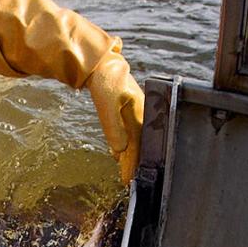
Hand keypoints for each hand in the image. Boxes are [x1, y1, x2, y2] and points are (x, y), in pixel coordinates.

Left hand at [86, 56, 144, 183]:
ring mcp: (138, 112)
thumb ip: (114, 128)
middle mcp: (143, 115)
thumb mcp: (107, 106)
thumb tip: (120, 150)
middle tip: (128, 181)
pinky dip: (125, 144)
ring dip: (130, 155)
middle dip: (133, 164)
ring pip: (135, 139)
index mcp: (141, 115)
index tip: (128, 180)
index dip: (133, 164)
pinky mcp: (131, 109)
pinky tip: (119, 152)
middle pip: (138, 145)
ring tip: (125, 171)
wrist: (104, 65)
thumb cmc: (106, 82)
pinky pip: (131, 131)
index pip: (138, 146)